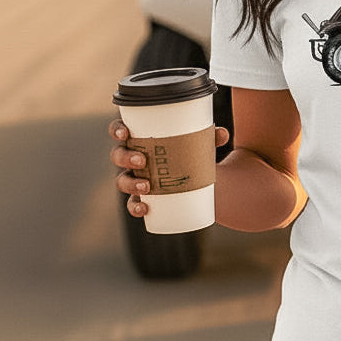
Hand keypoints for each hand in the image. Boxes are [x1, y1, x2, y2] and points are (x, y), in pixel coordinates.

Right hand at [109, 118, 230, 217]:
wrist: (198, 178)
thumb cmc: (191, 151)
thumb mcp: (200, 143)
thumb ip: (210, 137)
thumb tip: (223, 134)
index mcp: (141, 138)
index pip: (121, 131)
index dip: (117, 131)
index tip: (125, 133)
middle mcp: (134, 157)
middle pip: (118, 155)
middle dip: (126, 158)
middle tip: (142, 161)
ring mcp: (136, 178)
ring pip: (121, 180)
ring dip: (130, 183)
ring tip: (147, 186)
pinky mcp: (144, 197)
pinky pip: (133, 203)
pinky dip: (135, 207)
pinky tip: (144, 209)